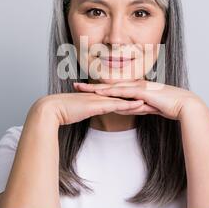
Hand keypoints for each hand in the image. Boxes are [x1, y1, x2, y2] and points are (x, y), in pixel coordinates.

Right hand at [29, 92, 155, 125]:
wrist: (52, 110)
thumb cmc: (63, 111)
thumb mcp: (80, 111)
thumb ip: (88, 109)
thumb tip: (93, 111)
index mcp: (99, 97)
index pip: (121, 97)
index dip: (134, 98)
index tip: (148, 100)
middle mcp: (102, 96)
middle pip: (127, 96)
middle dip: (142, 98)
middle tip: (157, 99)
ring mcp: (101, 99)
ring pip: (125, 99)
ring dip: (141, 101)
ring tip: (156, 102)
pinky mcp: (98, 105)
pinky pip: (118, 104)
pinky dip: (130, 105)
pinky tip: (140, 105)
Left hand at [73, 80, 203, 120]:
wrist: (184, 104)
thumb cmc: (170, 106)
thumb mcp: (150, 107)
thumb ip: (139, 106)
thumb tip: (131, 108)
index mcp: (136, 88)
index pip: (113, 88)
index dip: (99, 89)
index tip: (85, 90)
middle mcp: (135, 84)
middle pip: (109, 85)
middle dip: (91, 86)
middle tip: (75, 86)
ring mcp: (138, 86)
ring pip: (113, 86)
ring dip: (96, 88)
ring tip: (82, 89)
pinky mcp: (142, 91)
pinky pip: (123, 92)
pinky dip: (110, 92)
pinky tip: (100, 93)